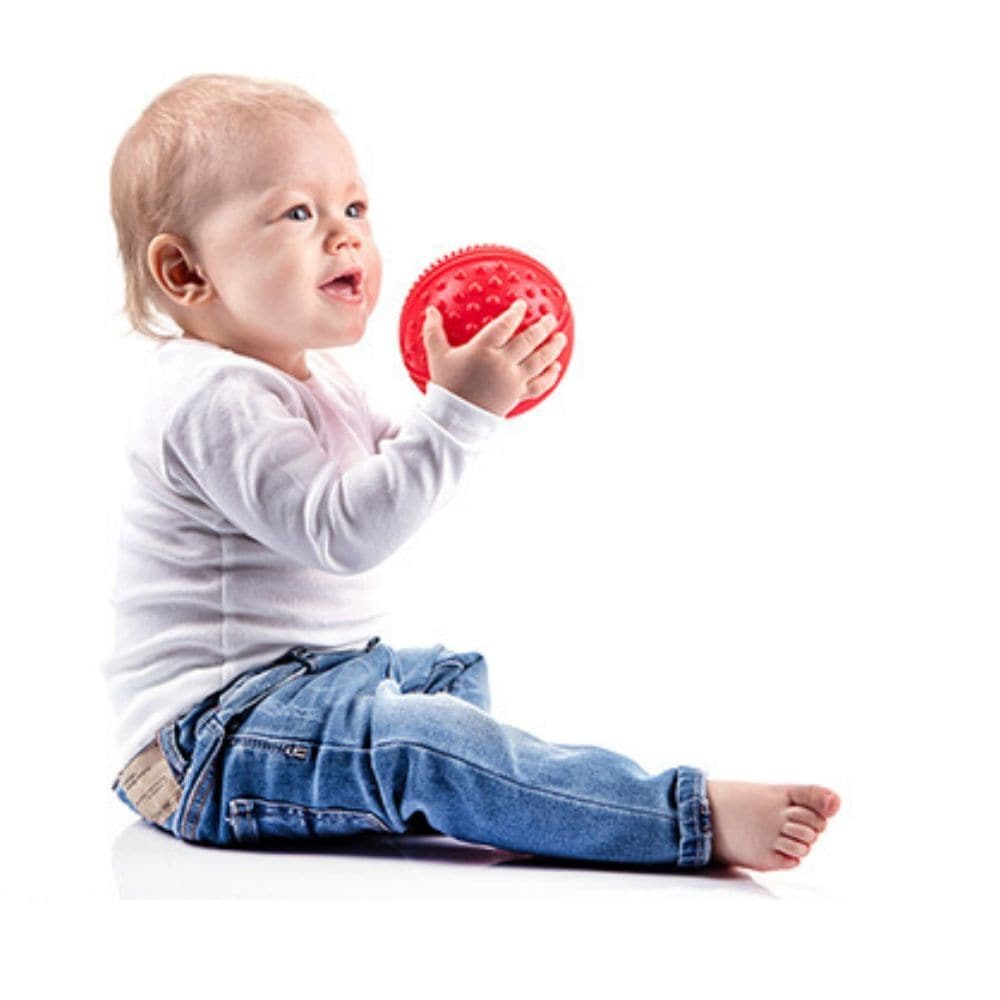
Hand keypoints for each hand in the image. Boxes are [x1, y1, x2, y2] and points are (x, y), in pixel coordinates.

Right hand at [421, 299, 565, 416]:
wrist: (455, 420)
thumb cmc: (447, 387)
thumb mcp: (437, 357)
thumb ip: (433, 332)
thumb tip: (430, 311)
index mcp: (484, 350)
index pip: (504, 326)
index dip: (515, 314)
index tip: (522, 305)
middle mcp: (502, 364)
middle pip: (528, 341)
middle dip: (542, 327)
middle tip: (550, 318)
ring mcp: (513, 380)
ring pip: (539, 361)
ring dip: (552, 348)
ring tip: (560, 338)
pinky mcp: (517, 395)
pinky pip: (539, 385)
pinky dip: (550, 376)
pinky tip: (556, 368)